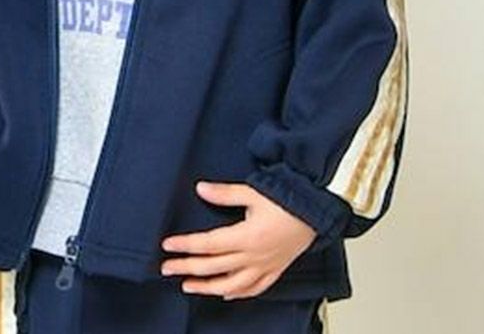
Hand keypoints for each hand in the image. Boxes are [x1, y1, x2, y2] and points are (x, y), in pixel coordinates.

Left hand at [159, 180, 317, 299]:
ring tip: (188, 285)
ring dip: (207, 287)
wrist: (317, 211)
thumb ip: (225, 194)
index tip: (168, 246)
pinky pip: (254, 289)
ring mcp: (264, 267)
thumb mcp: (254, 192)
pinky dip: (238, 293)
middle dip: (187, 268)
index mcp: (247, 237)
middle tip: (167, 268)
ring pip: (231, 285)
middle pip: (214, 267)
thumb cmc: (288, 200)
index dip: (186, 246)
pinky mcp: (275, 270)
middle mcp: (254, 256)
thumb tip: (201, 188)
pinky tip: (226, 294)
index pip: (208, 244)